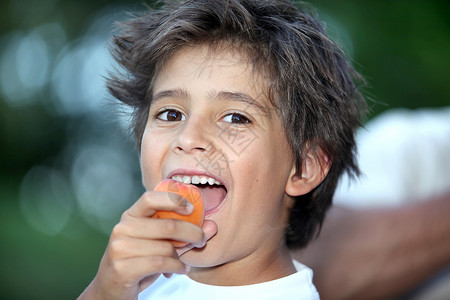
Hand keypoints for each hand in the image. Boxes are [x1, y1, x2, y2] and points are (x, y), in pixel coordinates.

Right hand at [78, 190, 216, 299]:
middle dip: (192, 233)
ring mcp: (120, 248)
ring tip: (183, 261)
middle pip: (167, 225)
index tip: (192, 207)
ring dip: (182, 256)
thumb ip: (183, 234)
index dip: (173, 199)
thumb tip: (213, 226)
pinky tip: (181, 270)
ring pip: (166, 248)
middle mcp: (122, 228)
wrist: (111, 290)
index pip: (150, 198)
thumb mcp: (157, 244)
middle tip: (202, 239)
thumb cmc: (139, 262)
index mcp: (130, 216)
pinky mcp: (123, 268)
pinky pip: (161, 263)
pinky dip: (177, 267)